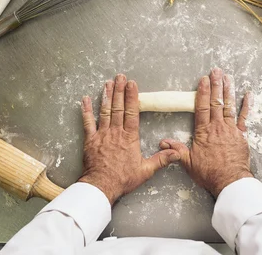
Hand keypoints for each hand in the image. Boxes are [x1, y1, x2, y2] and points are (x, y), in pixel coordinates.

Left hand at [78, 74, 180, 204]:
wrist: (101, 185)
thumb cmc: (123, 179)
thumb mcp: (146, 170)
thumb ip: (161, 159)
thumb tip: (176, 152)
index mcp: (129, 137)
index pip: (132, 112)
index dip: (132, 97)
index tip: (132, 84)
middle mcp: (116, 132)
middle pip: (118, 107)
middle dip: (119, 90)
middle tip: (120, 77)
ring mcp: (102, 134)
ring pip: (104, 111)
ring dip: (106, 96)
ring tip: (108, 83)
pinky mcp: (90, 140)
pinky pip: (88, 122)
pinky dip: (86, 110)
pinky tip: (85, 99)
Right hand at [161, 68, 252, 197]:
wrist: (230, 181)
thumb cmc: (209, 173)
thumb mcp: (189, 162)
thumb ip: (177, 150)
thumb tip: (162, 141)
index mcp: (203, 131)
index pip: (201, 107)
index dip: (202, 92)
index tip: (203, 80)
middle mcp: (217, 127)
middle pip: (216, 102)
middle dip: (216, 85)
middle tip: (216, 70)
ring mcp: (231, 129)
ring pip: (229, 106)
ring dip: (228, 90)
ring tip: (228, 76)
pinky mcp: (241, 135)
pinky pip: (244, 118)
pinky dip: (246, 106)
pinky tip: (248, 95)